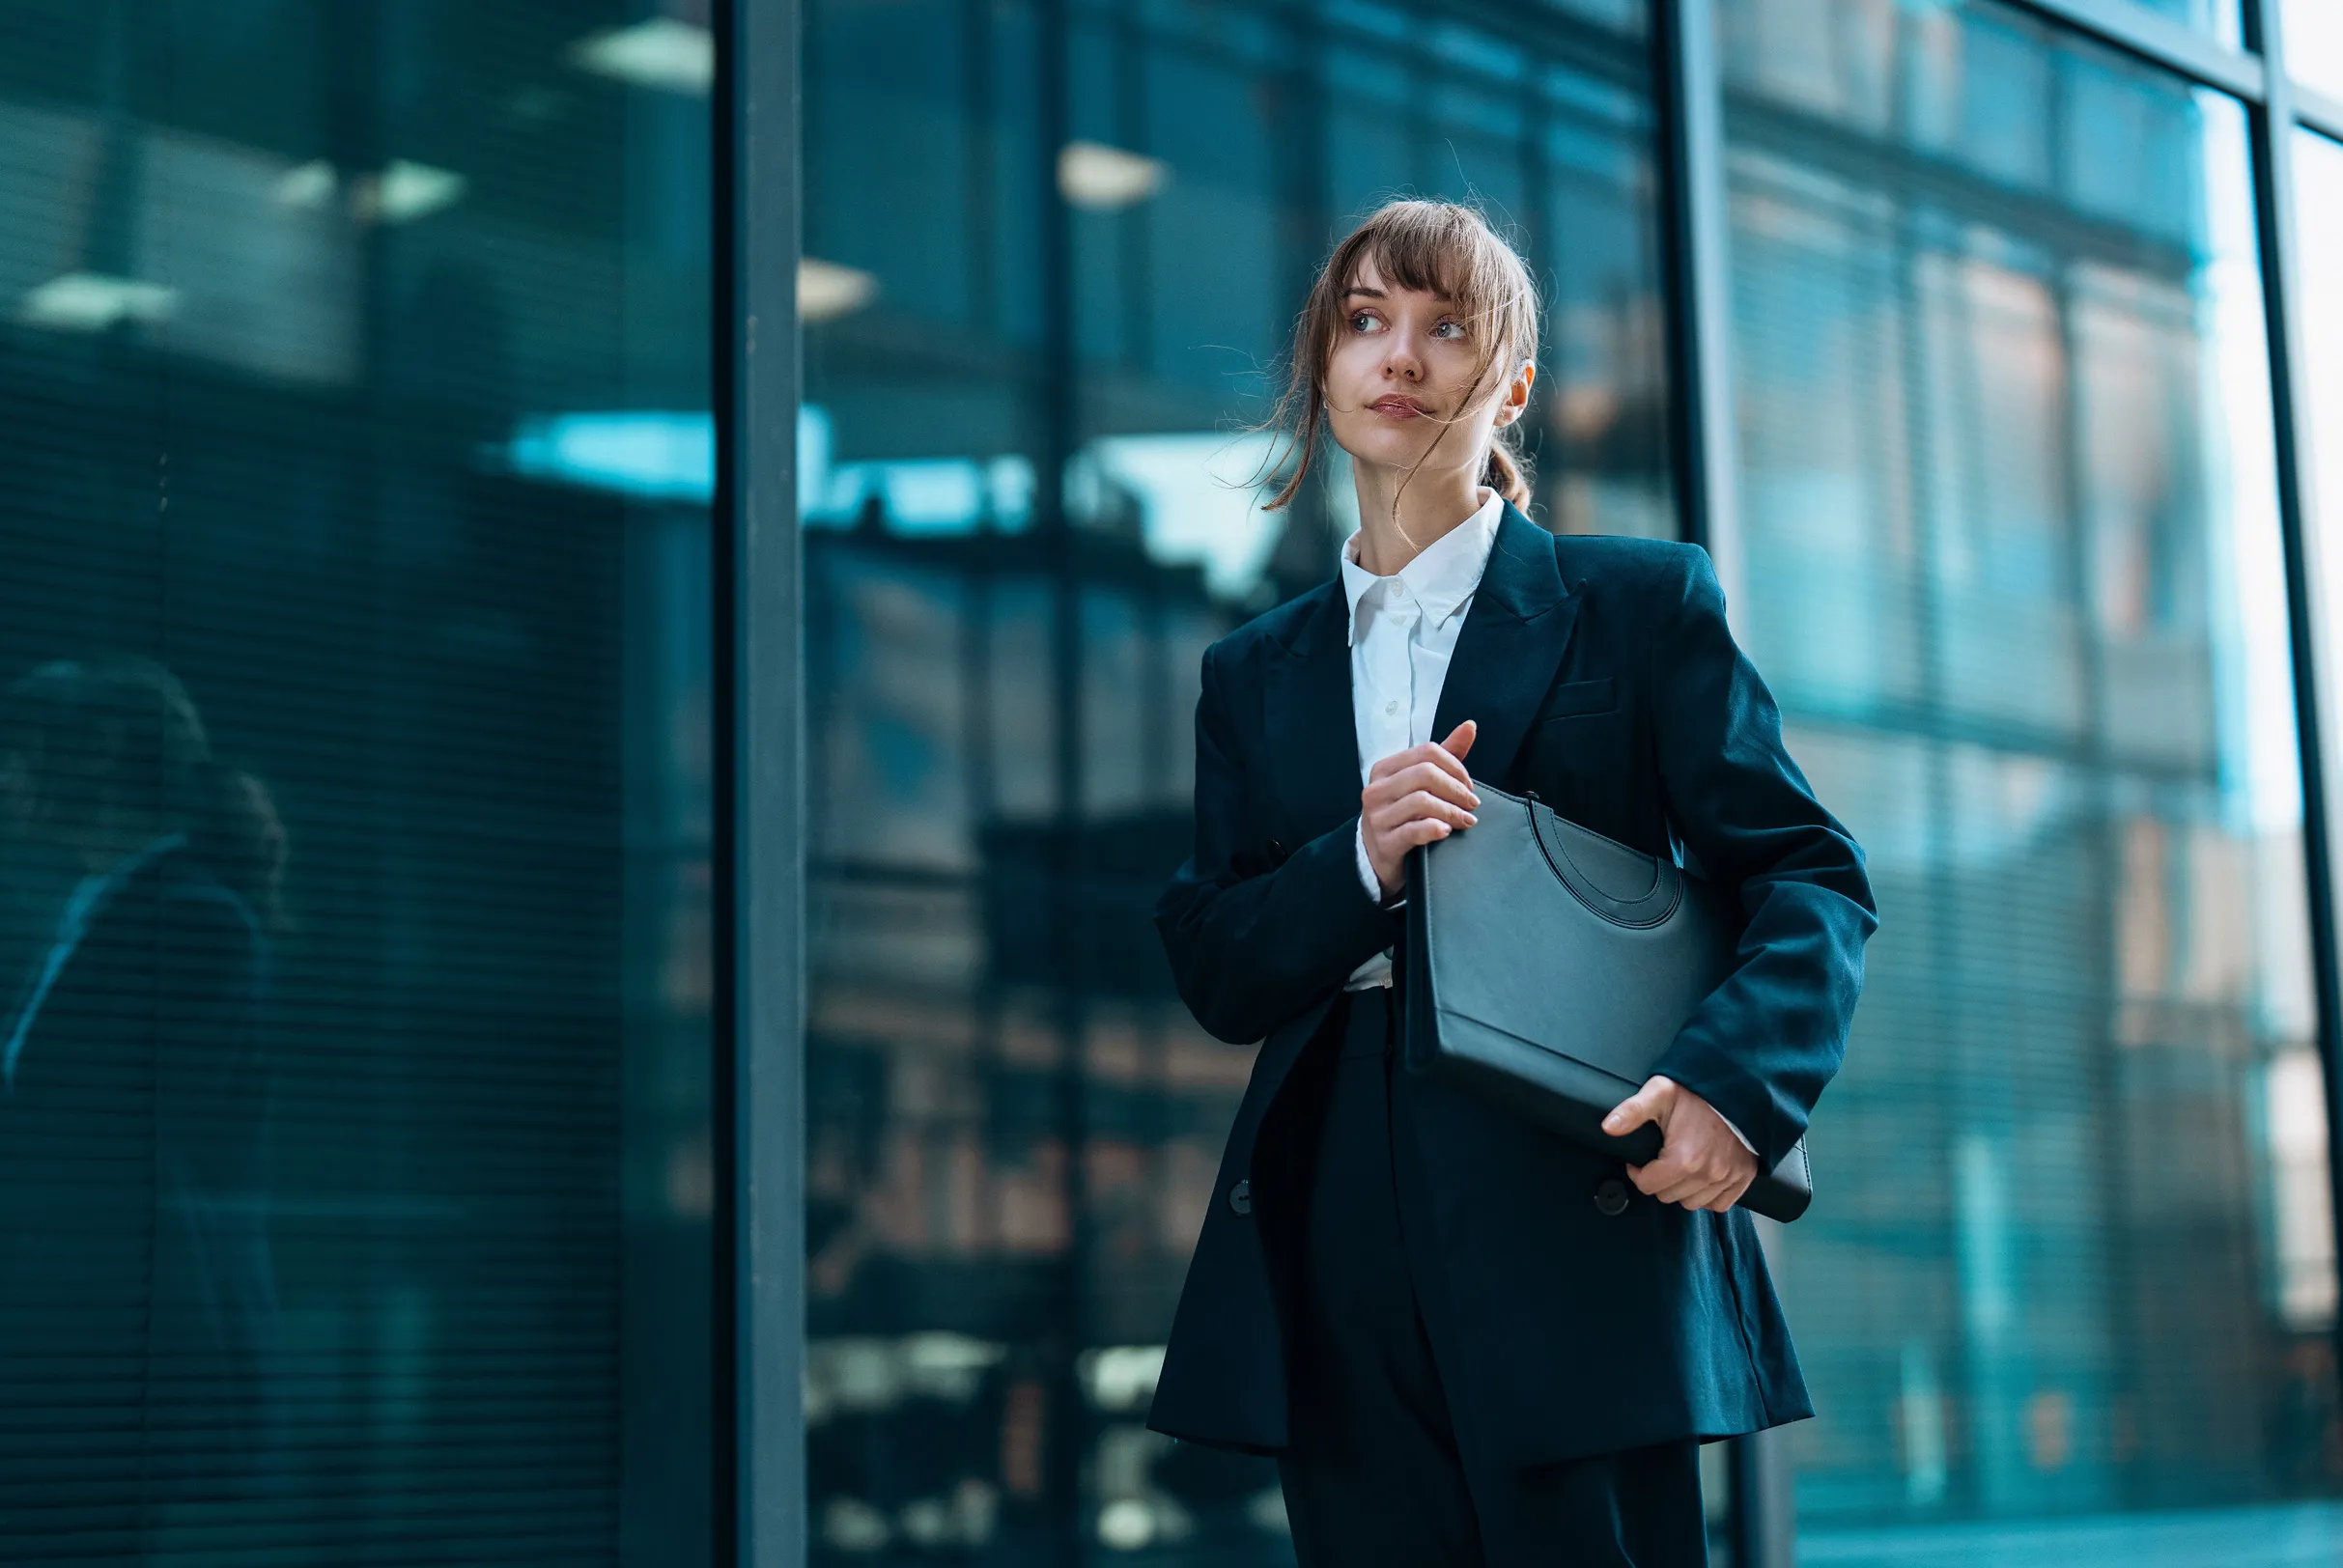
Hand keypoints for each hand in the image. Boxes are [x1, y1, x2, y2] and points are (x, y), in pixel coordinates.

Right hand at [1361, 721, 1478, 898]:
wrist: (1377, 856)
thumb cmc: (1404, 815)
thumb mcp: (1421, 783)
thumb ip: (1445, 755)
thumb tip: (1470, 726)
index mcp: (1385, 769)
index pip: (1428, 752)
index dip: (1456, 767)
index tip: (1468, 786)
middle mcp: (1376, 789)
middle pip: (1426, 774)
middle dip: (1456, 789)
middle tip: (1472, 804)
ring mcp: (1377, 816)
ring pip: (1422, 801)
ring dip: (1452, 811)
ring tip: (1466, 820)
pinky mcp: (1384, 843)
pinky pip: (1415, 830)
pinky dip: (1436, 829)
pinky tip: (1446, 831)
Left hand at [1602, 1074, 1756, 1211]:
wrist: (1738, 1089)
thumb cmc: (1698, 1093)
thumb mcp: (1660, 1093)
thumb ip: (1632, 1112)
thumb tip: (1608, 1127)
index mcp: (1684, 1158)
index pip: (1647, 1186)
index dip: (1638, 1172)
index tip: (1642, 1159)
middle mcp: (1707, 1173)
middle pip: (1668, 1196)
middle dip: (1659, 1180)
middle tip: (1662, 1158)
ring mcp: (1727, 1178)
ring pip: (1691, 1203)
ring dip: (1682, 1189)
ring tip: (1682, 1165)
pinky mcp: (1742, 1178)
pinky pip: (1718, 1204)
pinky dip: (1708, 1195)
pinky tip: (1702, 1175)